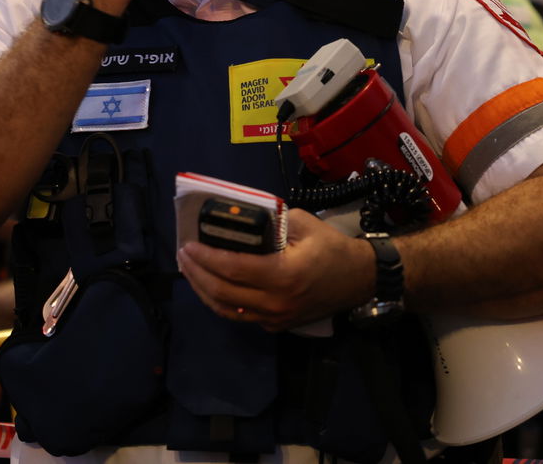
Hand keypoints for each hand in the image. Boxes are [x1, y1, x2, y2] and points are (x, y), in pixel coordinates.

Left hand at [178, 210, 372, 330]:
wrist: (359, 279)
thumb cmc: (332, 248)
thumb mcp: (303, 223)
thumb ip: (272, 220)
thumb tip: (240, 216)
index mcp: (283, 275)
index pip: (233, 269)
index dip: (206, 257)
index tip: (188, 245)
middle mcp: (275, 302)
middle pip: (222, 293)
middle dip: (197, 273)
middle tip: (183, 255)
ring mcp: (275, 318)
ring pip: (227, 310)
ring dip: (203, 290)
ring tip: (191, 271)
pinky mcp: (276, 326)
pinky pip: (241, 316)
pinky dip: (222, 302)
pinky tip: (212, 285)